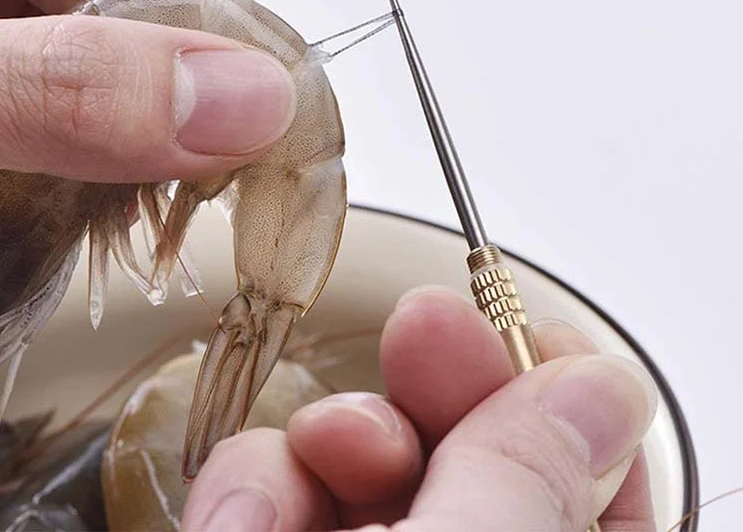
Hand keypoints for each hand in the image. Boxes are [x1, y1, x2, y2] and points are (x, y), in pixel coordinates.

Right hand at [182, 287, 656, 530]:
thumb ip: (525, 493)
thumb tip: (600, 390)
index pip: (603, 495)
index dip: (568, 400)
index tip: (527, 327)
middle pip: (472, 463)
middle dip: (441, 390)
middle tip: (424, 328)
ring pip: (364, 473)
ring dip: (331, 438)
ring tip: (314, 445)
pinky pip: (273, 499)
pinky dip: (251, 490)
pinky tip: (238, 517)